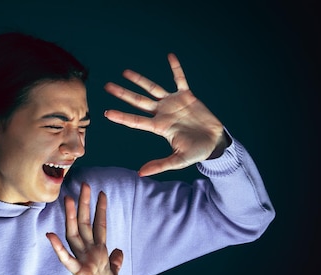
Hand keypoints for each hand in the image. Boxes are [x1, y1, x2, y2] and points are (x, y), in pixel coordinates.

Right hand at [46, 183, 122, 274]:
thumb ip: (114, 261)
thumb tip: (117, 250)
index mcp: (97, 253)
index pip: (99, 227)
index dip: (101, 210)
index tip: (102, 193)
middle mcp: (88, 254)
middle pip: (85, 225)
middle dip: (85, 205)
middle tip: (85, 184)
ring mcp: (82, 262)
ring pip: (75, 236)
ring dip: (71, 218)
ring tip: (67, 200)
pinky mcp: (79, 274)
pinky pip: (68, 260)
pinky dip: (59, 248)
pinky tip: (51, 236)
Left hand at [104, 53, 227, 176]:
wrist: (214, 142)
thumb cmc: (196, 152)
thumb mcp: (178, 161)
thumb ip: (160, 165)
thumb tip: (141, 173)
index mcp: (159, 127)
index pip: (136, 121)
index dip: (122, 116)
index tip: (106, 113)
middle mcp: (162, 113)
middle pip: (138, 101)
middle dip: (123, 94)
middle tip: (107, 86)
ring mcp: (173, 103)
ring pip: (153, 88)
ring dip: (139, 80)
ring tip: (125, 72)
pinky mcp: (187, 96)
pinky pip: (180, 79)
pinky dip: (176, 68)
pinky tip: (170, 56)